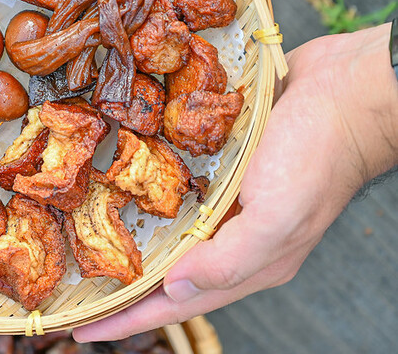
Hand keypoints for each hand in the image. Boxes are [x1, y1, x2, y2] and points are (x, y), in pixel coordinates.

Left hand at [74, 23, 397, 341]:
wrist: (343, 92)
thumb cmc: (315, 154)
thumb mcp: (278, 217)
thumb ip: (229, 258)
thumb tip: (174, 289)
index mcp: (249, 259)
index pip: (177, 303)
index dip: (130, 319)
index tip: (84, 330)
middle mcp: (235, 237)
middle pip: (168, 276)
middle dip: (125, 292)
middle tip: (79, 297)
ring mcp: (230, 203)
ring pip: (172, 237)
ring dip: (135, 248)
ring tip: (94, 253)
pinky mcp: (225, 171)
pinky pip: (181, 196)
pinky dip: (152, 203)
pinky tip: (128, 194)